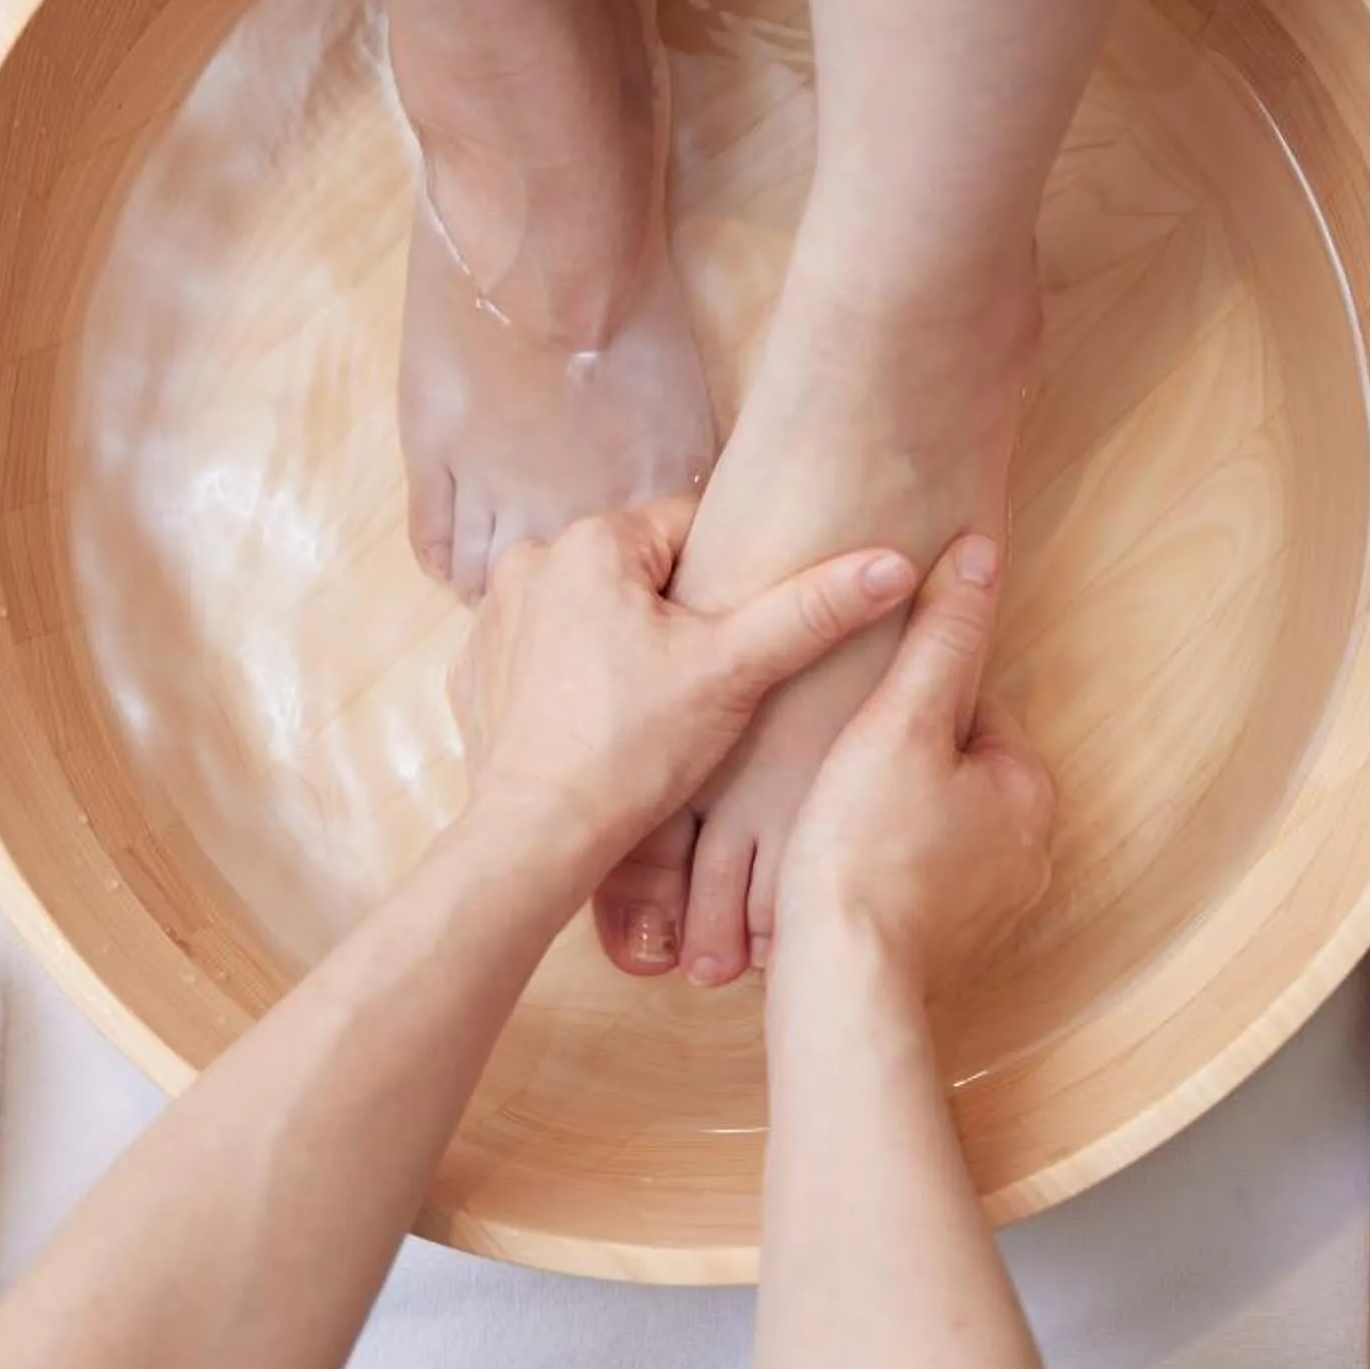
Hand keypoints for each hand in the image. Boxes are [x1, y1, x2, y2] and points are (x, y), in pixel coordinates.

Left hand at [450, 496, 916, 897]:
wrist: (536, 838)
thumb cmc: (635, 749)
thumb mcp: (737, 672)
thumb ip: (814, 610)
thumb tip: (894, 562)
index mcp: (595, 541)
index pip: (692, 530)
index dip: (730, 585)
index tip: (738, 638)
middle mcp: (532, 561)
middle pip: (640, 571)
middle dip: (675, 615)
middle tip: (701, 679)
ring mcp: (495, 616)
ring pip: (593, 610)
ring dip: (623, 642)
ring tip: (652, 706)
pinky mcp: (475, 670)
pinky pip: (545, 653)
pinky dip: (574, 678)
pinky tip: (602, 723)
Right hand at [773, 535, 1056, 998]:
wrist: (840, 983)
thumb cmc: (865, 846)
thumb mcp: (901, 719)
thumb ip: (944, 635)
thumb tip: (985, 552)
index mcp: (1026, 792)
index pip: (974, 710)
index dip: (908, 697)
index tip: (857, 707)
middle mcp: (1024, 855)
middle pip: (952, 770)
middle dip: (896, 758)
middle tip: (829, 758)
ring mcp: (985, 910)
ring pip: (928, 828)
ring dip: (880, 813)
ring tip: (822, 809)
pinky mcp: (939, 950)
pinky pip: (908, 883)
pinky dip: (873, 867)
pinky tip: (825, 862)